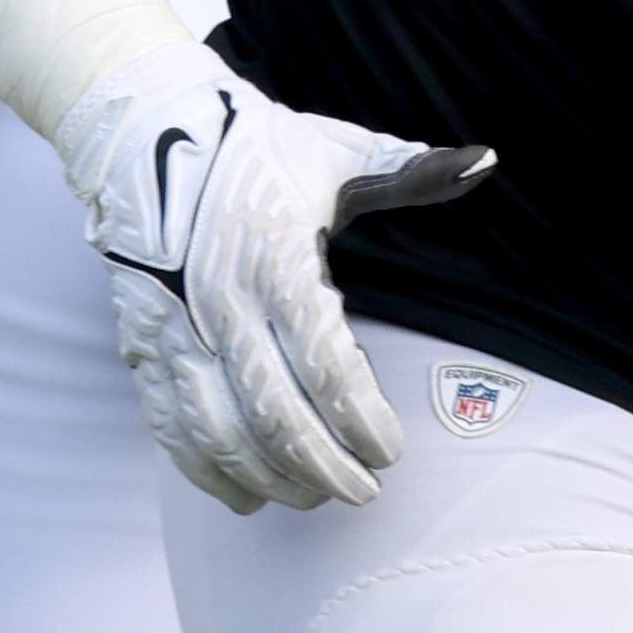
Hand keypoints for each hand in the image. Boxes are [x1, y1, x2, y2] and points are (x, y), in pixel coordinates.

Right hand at [53, 42, 495, 513]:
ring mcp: (174, 332)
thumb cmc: (259, 149)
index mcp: (276, 260)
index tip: (392, 450)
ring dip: (270, 478)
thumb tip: (488, 161)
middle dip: (324, 466)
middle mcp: (219, 304)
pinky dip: (207, 472)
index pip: (325, 364)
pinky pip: (171, 430)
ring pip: (220, 434)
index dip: (361, 418)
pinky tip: (246, 496)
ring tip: (314, 497)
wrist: (147, 135)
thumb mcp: (339, 153)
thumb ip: (413, 172)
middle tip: (365, 491)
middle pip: (274, 415)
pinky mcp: (145, 347)